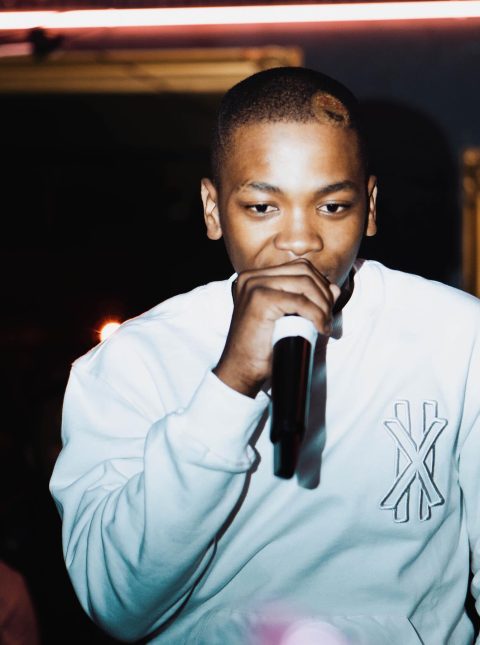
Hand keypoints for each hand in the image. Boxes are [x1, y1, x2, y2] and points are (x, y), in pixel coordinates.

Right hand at [213, 259, 339, 397]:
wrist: (242, 370)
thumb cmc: (263, 348)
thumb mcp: (288, 318)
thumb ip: (308, 300)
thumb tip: (334, 288)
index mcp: (256, 278)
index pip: (299, 267)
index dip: (320, 286)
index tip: (326, 310)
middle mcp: (252, 277)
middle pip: (304, 270)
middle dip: (324, 294)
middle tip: (327, 319)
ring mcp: (254, 286)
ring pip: (305, 283)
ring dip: (322, 305)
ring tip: (324, 325)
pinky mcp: (260, 300)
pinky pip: (300, 301)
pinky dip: (316, 314)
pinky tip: (319, 328)